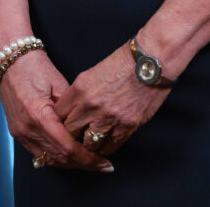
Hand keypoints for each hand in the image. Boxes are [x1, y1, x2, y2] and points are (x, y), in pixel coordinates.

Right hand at [0, 51, 114, 171]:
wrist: (9, 61)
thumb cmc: (34, 66)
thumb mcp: (59, 84)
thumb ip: (71, 110)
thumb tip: (85, 128)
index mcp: (38, 116)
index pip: (67, 148)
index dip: (87, 158)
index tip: (103, 162)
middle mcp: (27, 130)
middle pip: (59, 158)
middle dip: (82, 164)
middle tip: (101, 164)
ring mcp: (20, 134)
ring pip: (49, 160)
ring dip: (69, 163)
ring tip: (88, 160)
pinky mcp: (17, 133)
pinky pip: (39, 153)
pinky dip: (55, 156)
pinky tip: (69, 154)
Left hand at [54, 43, 171, 155]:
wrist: (150, 62)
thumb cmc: (124, 62)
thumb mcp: (93, 72)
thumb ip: (81, 92)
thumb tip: (75, 109)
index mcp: (80, 88)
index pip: (59, 114)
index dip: (60, 120)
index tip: (64, 123)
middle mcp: (91, 105)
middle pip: (70, 132)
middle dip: (71, 135)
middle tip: (76, 136)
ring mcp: (109, 118)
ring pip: (89, 144)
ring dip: (89, 144)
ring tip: (91, 142)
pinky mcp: (126, 127)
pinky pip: (110, 146)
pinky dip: (106, 147)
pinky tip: (106, 143)